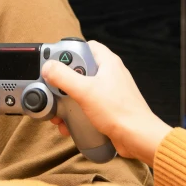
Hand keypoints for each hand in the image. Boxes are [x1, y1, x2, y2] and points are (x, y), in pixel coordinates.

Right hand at [42, 41, 171, 166]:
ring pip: (82, 90)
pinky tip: (68, 124)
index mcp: (108, 63)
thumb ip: (64, 77)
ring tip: (57, 112)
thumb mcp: (85, 91)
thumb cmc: (118, 111)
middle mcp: (110, 74)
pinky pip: (87, 105)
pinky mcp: (108, 108)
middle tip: (53, 90)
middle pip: (80, 70)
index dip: (68, 52)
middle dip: (63, 82)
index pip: (85, 46)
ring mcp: (110, 92)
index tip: (53, 63)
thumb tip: (48, 67)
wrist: (138, 139)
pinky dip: (76, 113)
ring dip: (67, 101)